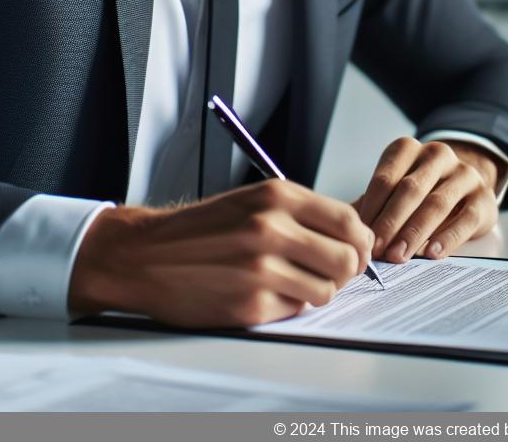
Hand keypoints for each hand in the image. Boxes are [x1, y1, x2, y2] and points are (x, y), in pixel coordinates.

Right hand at [67, 179, 373, 327]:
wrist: (146, 254)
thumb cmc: (202, 229)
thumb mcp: (254, 200)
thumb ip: (302, 213)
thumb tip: (353, 235)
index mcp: (277, 196)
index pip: (348, 220)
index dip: (360, 239)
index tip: (357, 248)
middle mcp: (272, 228)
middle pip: (347, 258)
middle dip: (344, 269)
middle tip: (328, 270)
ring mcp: (261, 268)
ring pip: (327, 290)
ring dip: (315, 290)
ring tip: (290, 281)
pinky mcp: (250, 305)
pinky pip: (295, 310)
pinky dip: (286, 306)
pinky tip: (263, 292)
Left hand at [353, 138, 499, 263]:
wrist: (465, 187)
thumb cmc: (420, 192)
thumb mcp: (395, 191)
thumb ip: (373, 207)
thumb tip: (348, 232)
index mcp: (408, 149)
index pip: (385, 178)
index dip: (372, 208)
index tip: (361, 235)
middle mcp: (437, 155)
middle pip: (409, 189)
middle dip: (391, 222)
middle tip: (377, 249)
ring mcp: (463, 174)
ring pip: (436, 203)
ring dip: (414, 232)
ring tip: (399, 255)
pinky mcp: (483, 197)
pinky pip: (465, 218)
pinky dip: (447, 237)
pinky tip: (432, 253)